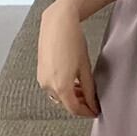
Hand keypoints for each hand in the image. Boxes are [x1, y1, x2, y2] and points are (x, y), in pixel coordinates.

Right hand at [37, 0, 99, 117]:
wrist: (58, 23)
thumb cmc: (73, 42)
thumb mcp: (85, 69)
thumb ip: (89, 90)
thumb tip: (93, 105)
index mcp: (61, 87)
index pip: (74, 109)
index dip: (86, 112)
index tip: (95, 111)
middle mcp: (48, 86)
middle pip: (66, 104)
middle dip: (80, 104)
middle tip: (92, 100)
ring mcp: (42, 79)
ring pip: (59, 96)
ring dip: (72, 96)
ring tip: (84, 89)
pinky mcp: (40, 72)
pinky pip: (53, 87)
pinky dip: (64, 88)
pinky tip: (73, 81)